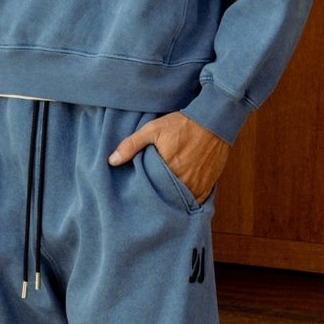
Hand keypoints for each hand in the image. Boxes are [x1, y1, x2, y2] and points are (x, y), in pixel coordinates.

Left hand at [108, 112, 228, 203]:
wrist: (213, 121)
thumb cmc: (181, 125)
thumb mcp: (152, 130)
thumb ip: (131, 145)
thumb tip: (111, 161)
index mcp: (167, 170)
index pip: (151, 192)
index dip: (144, 194)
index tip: (137, 195)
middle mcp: (184, 181)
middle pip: (166, 199)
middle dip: (158, 200)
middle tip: (148, 202)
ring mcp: (198, 185)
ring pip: (182, 202)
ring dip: (173, 202)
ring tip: (163, 202)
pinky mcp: (208, 184)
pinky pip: (197, 201)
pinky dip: (188, 201)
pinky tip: (180, 200)